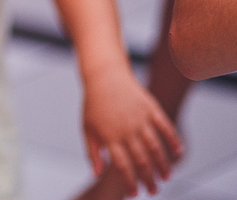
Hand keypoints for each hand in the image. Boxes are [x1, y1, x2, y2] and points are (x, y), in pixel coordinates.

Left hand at [81, 66, 180, 196]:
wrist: (104, 76)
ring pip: (155, 147)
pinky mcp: (150, 108)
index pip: (122, 165)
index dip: (129, 182)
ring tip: (166, 177)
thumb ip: (92, 152)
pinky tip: (178, 152)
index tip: (135, 193)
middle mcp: (126, 129)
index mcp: (109, 136)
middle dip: (148, 179)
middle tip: (154, 191)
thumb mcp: (87, 128)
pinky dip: (173, 140)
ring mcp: (140, 118)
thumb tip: (97, 174)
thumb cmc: (94, 104)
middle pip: (141, 160)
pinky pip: (165, 127)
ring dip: (162, 164)